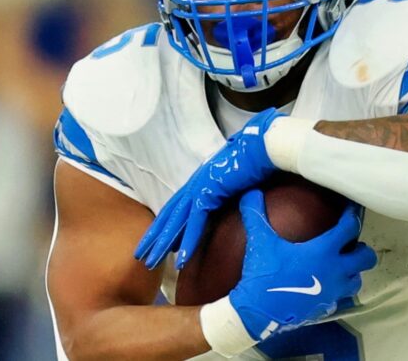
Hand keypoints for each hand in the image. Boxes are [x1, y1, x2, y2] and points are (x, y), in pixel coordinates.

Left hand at [135, 108, 283, 268]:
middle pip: (170, 215)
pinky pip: (196, 221)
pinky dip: (188, 241)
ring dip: (163, 244)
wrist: (266, 146)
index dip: (165, 225)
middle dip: (154, 237)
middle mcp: (197, 182)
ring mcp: (201, 186)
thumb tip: (232, 197)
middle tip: (141, 257)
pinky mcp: (210, 191)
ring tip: (151, 263)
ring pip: (177, 221)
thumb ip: (230, 189)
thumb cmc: (258, 158)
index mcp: (202, 179)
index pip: (177, 206)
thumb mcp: (240, 178)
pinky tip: (180, 259)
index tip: (157, 242)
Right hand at [229, 190, 376, 339]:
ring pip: (357, 279)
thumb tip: (250, 193)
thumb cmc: (264, 273)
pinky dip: (338, 289)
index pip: (349, 227)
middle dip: (361, 248)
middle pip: (365, 257)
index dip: (352, 214)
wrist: (259, 312)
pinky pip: (341, 296)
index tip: (351, 207)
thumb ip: (256, 214)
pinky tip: (326, 284)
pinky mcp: (327, 307)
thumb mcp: (260, 241)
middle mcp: (335, 270)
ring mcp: (333, 291)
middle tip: (348, 242)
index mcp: (324, 251)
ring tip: (340, 264)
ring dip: (353, 271)